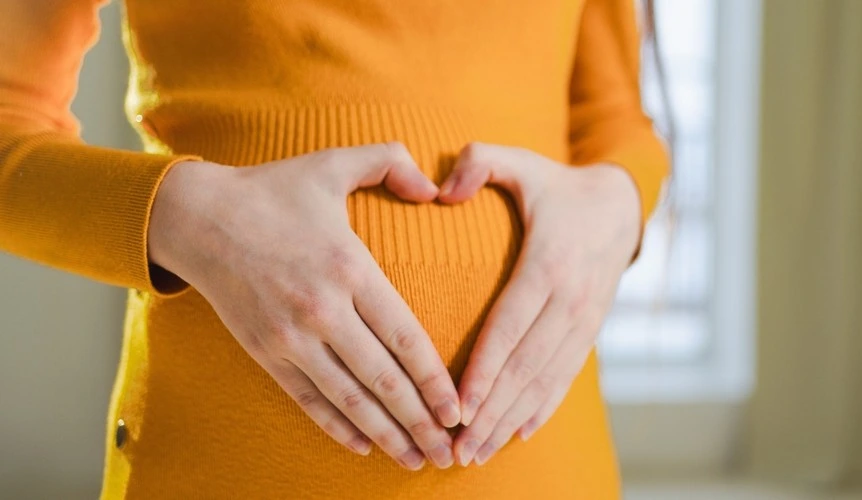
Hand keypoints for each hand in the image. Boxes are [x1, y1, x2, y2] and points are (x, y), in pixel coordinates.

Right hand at [148, 143, 460, 469]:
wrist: (197, 217)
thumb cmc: (273, 189)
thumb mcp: (334, 163)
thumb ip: (392, 162)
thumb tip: (436, 188)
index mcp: (349, 268)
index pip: (404, 337)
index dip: (434, 380)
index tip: (459, 409)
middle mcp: (322, 309)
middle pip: (382, 380)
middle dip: (421, 421)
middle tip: (450, 451)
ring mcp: (290, 336)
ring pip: (348, 398)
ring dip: (385, 434)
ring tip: (416, 460)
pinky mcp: (265, 351)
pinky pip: (306, 398)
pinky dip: (336, 426)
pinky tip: (363, 446)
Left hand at [438, 143, 641, 465]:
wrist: (619, 205)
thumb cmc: (555, 186)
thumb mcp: (520, 162)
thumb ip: (479, 162)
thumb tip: (441, 190)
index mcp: (549, 263)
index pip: (511, 325)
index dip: (486, 368)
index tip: (460, 405)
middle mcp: (571, 299)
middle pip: (527, 365)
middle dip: (493, 411)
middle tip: (457, 448)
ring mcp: (585, 319)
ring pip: (546, 379)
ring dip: (512, 419)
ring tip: (478, 453)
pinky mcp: (590, 330)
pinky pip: (567, 375)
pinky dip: (544, 408)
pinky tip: (520, 434)